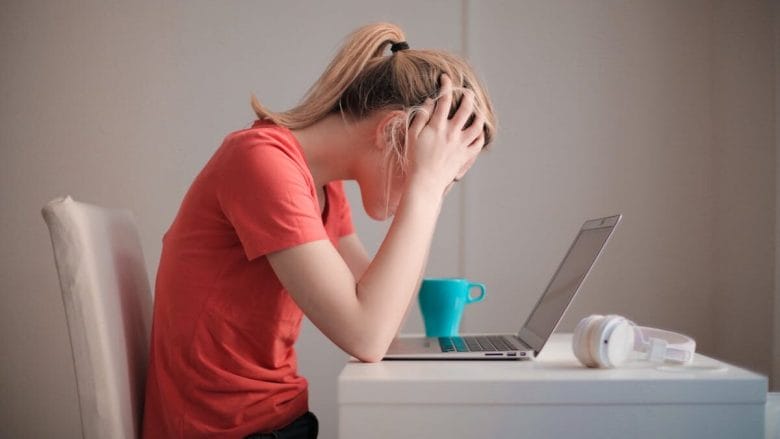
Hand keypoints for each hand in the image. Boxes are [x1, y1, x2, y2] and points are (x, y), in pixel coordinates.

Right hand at [406, 74, 485, 197]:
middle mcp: (452, 132)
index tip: (446, 78)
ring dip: (479, 114)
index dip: (446, 85)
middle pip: (466, 108)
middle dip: (468, 96)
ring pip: (477, 124)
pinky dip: (480, 134)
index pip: (444, 99)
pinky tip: (478, 130)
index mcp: (437, 126)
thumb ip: (421, 117)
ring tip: (477, 109)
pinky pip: (478, 143)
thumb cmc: (414, 159)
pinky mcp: (465, 156)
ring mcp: (461, 144)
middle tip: (467, 91)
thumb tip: (430, 102)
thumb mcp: (411, 135)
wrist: (425, 182)